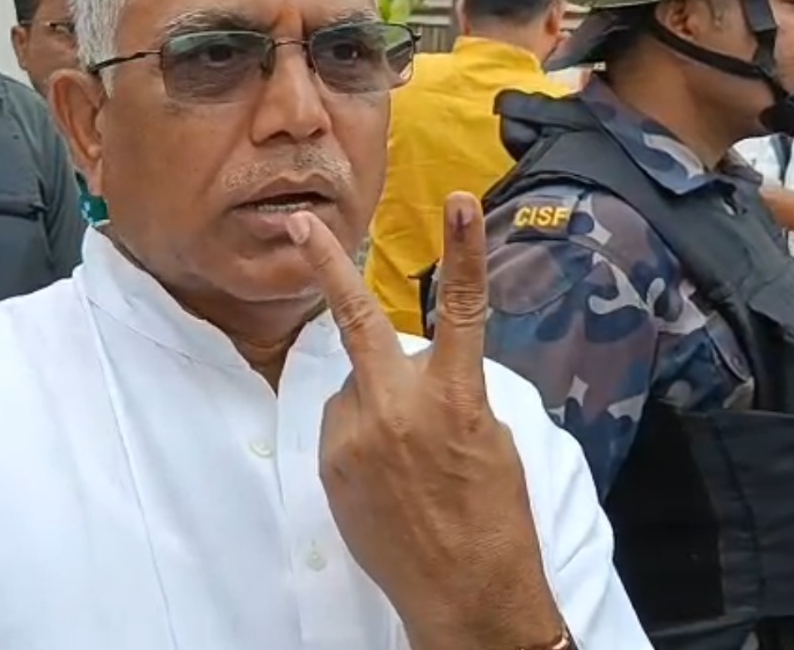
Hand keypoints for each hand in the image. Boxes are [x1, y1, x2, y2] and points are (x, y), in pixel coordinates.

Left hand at [287, 192, 564, 649]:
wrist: (465, 592)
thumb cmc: (494, 516)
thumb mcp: (490, 438)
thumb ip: (448, 391)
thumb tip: (412, 371)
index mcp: (456, 396)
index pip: (463, 308)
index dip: (464, 249)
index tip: (458, 201)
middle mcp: (400, 407)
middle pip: (357, 320)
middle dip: (327, 265)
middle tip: (299, 223)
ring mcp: (358, 436)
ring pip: (355, 387)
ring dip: (374, 401)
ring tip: (407, 458)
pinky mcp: (332, 463)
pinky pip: (342, 425)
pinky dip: (360, 436)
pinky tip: (386, 476)